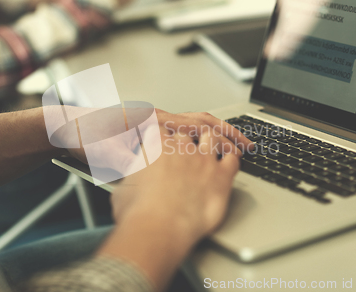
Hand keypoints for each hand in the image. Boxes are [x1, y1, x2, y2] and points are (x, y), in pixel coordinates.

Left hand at [59, 108, 250, 177]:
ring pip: (192, 123)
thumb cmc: (84, 136)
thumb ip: (131, 165)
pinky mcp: (147, 128)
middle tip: (247, 145)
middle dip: (227, 132)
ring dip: (213, 133)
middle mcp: (156, 117)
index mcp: (152, 120)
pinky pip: (179, 129)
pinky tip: (202, 149)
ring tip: (231, 146)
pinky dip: (197, 136)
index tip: (240, 148)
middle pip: (202, 120)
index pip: (198, 125)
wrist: (65, 127)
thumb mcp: (107, 155)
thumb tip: (148, 175)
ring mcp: (153, 121)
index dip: (222, 136)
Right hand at [110, 128, 241, 243]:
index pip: (162, 127)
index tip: (163, 139)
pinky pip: (232, 159)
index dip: (163, 133)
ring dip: (212, 141)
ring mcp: (203, 159)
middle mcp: (181, 147)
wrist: (159, 228)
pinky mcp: (221, 176)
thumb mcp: (122, 186)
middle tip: (187, 145)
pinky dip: (233, 157)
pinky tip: (232, 160)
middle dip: (187, 137)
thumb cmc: (138, 212)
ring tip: (213, 146)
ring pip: (212, 137)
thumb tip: (126, 178)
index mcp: (156, 145)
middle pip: (188, 130)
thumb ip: (128, 175)